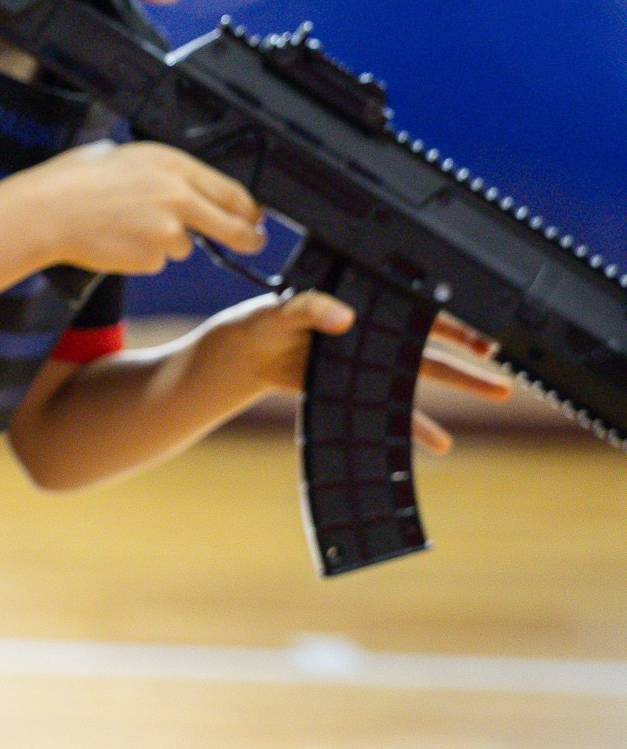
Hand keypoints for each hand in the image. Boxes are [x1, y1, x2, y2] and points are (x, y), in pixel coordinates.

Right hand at [0, 139, 265, 276]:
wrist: (43, 212)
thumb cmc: (72, 181)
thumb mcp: (121, 156)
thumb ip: (160, 171)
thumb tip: (184, 185)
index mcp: (171, 163)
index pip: (229, 189)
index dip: (247, 207)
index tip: (254, 215)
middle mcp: (178, 195)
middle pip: (232, 225)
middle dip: (247, 236)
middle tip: (254, 240)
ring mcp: (168, 229)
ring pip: (185, 244)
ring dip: (166, 241)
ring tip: (124, 225)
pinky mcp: (153, 257)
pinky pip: (157, 260)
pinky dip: (142, 255)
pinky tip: (115, 240)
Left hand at [206, 294, 513, 452]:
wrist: (243, 356)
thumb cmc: (261, 322)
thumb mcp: (281, 309)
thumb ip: (309, 307)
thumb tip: (341, 315)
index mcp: (359, 304)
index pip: (413, 307)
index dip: (450, 318)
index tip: (481, 330)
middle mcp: (371, 331)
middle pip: (429, 342)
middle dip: (470, 352)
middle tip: (505, 362)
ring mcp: (367, 360)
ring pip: (421, 373)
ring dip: (461, 383)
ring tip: (498, 391)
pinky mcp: (356, 387)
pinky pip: (391, 409)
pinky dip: (415, 426)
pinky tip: (440, 443)